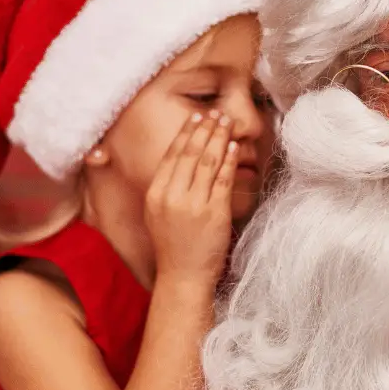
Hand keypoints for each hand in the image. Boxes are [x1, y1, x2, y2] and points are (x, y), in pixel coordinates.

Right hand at [145, 110, 238, 284]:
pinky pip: (222, 180)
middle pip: (190, 153)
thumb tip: (180, 160)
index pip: (172, 155)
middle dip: (204, 129)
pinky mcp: (213, 213)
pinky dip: (228, 160)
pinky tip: (233, 147)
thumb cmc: (174, 247)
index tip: (195, 118)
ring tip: (226, 123)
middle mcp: (172, 196)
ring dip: (218, 138)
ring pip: (207, 162)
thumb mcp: (158, 214)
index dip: (185, 134)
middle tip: (215, 113)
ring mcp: (193, 204)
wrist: (183, 276)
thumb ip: (167, 188)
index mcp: (156, 194)